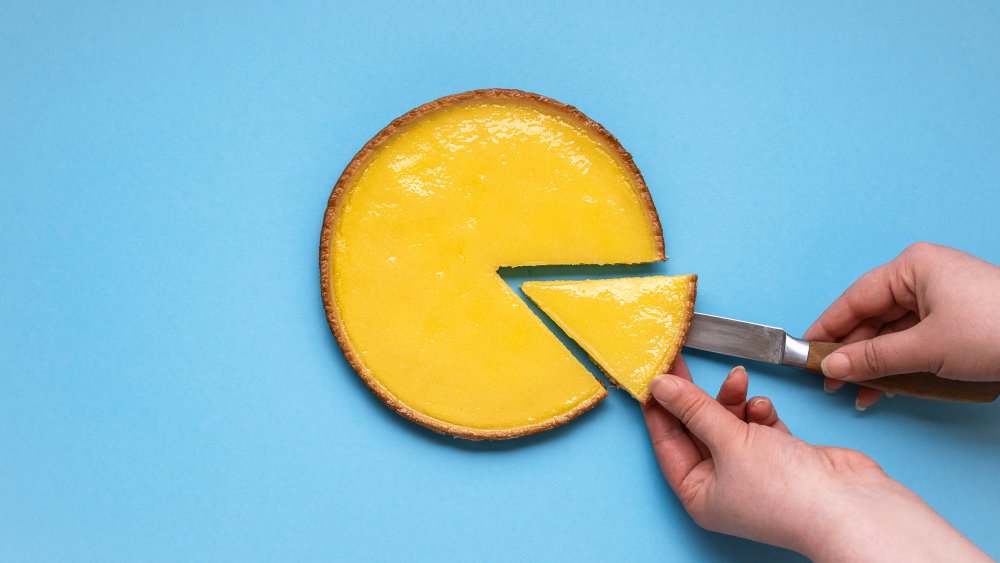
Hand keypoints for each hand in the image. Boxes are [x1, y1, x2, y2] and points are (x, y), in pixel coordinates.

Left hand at [642, 358, 987, 560]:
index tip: (653, 376)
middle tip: (684, 362)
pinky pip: (757, 426)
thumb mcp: (728, 440)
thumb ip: (694, 408)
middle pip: (698, 430)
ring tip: (738, 380)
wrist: (849, 504)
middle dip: (698, 399)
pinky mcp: (781, 456)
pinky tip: (764, 407)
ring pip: (729, 424)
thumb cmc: (787, 490)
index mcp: (699, 494)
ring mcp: (752, 471)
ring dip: (733, 400)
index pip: (667, 443)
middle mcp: (723, 486)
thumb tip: (660, 386)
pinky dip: (759, 413)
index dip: (659, 409)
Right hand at [803, 242, 999, 408]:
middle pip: (872, 317)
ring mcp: (942, 299)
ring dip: (875, 364)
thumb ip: (874, 359)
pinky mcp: (957, 321)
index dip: (828, 328)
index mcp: (912, 268)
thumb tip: (835, 366)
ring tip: (858, 392)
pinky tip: (887, 388)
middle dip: (853, 353)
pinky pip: (915, 341)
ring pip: (892, 333)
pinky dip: (900, 364)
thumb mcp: (926, 348)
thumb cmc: (996, 329)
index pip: (854, 299)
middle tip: (832, 381)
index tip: (807, 352)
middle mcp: (923, 278)